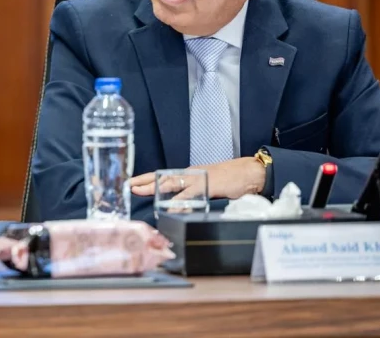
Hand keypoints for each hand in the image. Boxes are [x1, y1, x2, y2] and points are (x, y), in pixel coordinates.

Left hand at [129, 158, 265, 199]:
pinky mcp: (208, 185)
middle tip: (130, 186)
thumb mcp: (208, 184)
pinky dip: (180, 202)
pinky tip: (171, 208)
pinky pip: (190, 194)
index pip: (164, 176)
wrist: (249, 172)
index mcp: (189, 175)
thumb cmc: (231, 179)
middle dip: (145, 182)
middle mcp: (190, 174)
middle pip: (163, 177)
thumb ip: (194, 192)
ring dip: (156, 188)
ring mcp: (198, 179)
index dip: (147, 179)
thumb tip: (182, 203)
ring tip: (142, 192)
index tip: (133, 182)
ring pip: (172, 183)